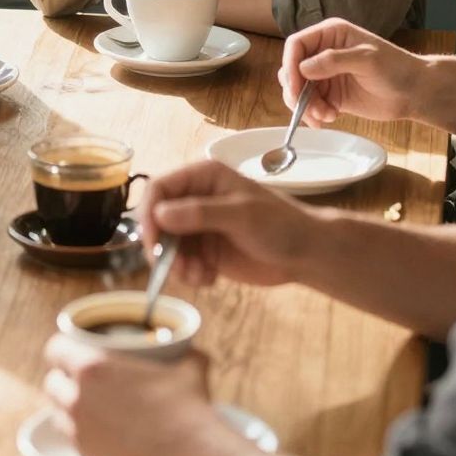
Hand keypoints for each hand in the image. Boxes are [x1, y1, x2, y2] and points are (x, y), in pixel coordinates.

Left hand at [42, 335, 212, 455]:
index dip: (61, 349)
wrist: (187, 451)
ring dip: (66, 406)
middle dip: (62, 379)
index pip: (55, 349)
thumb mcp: (188, 365)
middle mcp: (77, 396)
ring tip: (85, 406)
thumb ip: (184, 352)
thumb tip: (192, 350)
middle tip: (79, 380)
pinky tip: (94, 429)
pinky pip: (70, 437)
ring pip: (57, 411)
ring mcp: (78, 428)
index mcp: (91, 365)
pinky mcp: (85, 453)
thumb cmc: (186, 403)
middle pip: (52, 383)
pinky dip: (78, 431)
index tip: (70, 351)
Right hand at [136, 158, 322, 287]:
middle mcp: (196, 199)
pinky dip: (189, 274)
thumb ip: (200, 213)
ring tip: (199, 276)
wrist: (306, 253)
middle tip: (175, 268)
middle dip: (163, 246)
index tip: (153, 242)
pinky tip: (210, 278)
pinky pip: (182, 263)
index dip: (149, 214)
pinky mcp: (205, 251)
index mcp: (203, 178)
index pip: (159, 189)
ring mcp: (200, 226)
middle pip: (158, 220)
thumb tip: (160, 214)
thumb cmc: (281, 224)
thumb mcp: (242, 215)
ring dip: (176, 265)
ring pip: (168, 245)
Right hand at [280, 19, 427, 128]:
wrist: (414, 92)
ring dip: (306, 106)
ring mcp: (326, 75)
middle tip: (307, 107)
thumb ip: (334, 60)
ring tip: (325, 115)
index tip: (295, 87)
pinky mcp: (331, 95)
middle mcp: (324, 53)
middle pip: (292, 69)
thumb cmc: (396, 68)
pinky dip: (314, 114)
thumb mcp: (366, 59)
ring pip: (299, 90)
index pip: (296, 45)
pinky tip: (329, 118)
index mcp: (330, 35)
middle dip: (296, 90)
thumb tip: (302, 68)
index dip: (290, 65)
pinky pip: (311, 105)